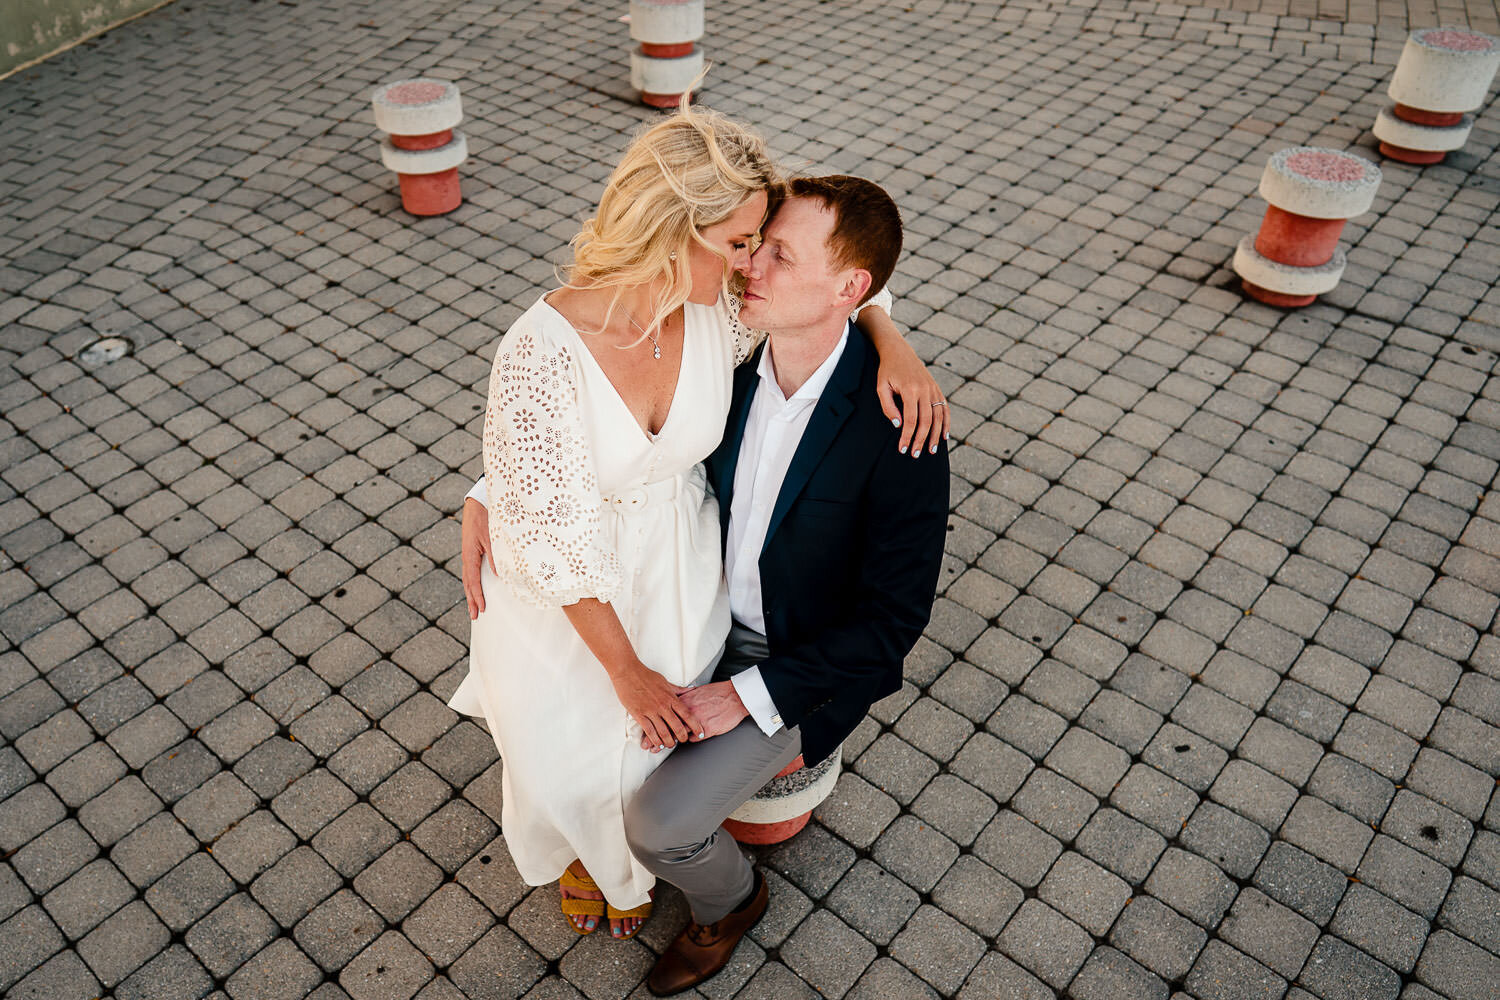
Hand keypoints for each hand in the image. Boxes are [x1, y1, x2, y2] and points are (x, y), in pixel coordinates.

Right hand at [461, 497, 496, 619]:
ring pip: (469, 578)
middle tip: (475, 616)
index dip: (477, 595)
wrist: (478, 503)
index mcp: (470, 555)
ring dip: (472, 594)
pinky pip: (472, 571)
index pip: (473, 580)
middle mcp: (467, 557)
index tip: (482, 608)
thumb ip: (495, 556)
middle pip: (468, 583)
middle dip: (472, 600)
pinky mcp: (473, 551)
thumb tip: (499, 575)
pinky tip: (477, 589)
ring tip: (474, 608)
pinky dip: (474, 583)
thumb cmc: (485, 517)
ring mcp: (469, 554)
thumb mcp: (492, 536)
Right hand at [611, 663, 702, 751]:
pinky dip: (655, 740)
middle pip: (677, 726)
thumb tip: (692, 689)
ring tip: (670, 744)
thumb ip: (679, 689)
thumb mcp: (665, 682)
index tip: (700, 732)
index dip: (695, 725)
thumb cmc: (646, 675)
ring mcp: (651, 711)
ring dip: (668, 741)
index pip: (687, 714)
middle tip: (683, 741)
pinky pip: (649, 731)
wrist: (627, 672)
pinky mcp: (639, 714)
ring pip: (663, 732)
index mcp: (670, 697)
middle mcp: (663, 705)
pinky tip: (657, 744)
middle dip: (682, 737)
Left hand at [637, 681, 747, 749]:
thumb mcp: (696, 692)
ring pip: (677, 735)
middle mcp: (687, 711)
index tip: (644, 728)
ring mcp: (696, 721)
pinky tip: (684, 743)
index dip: (652, 722)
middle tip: (646, 744)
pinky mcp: (707, 729)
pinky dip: (689, 740)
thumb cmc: (717, 693)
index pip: (662, 713)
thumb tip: (675, 700)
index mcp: (683, 701)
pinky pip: (694, 738)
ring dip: (666, 742)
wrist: (735, 696)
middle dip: (654, 736)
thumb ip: (685, 697)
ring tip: (657, 748)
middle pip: (666, 726)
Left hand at [876, 351, 949, 457]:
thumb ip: (888, 406)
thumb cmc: (887, 371)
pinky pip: (944, 408)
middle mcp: (925, 390)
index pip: (911, 419)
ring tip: (931, 450)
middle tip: (916, 454)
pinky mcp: (937, 389)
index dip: (908, 436)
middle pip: (926, 421)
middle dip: (921, 440)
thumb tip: (898, 425)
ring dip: (935, 435)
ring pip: (938, 416)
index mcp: (910, 390)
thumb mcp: (881, 387)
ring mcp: (933, 389)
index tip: (903, 449)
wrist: (899, 351)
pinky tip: (944, 436)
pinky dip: (946, 423)